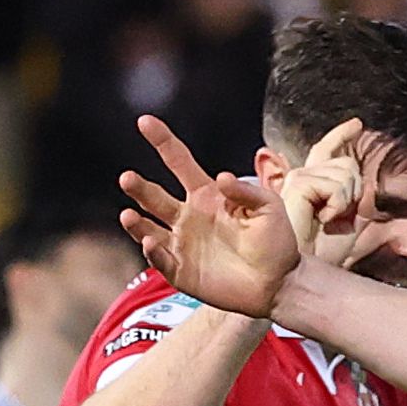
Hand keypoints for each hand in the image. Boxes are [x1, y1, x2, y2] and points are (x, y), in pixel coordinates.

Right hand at [118, 114, 300, 318]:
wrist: (279, 284)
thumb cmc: (275, 242)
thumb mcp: (269, 208)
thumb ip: (247, 191)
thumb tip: (221, 178)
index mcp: (207, 196)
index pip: (179, 162)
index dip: (162, 141)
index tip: (145, 121)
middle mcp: (189, 217)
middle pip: (155, 197)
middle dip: (139, 188)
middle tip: (127, 178)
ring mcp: (182, 245)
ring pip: (149, 229)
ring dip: (136, 222)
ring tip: (128, 215)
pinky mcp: (181, 271)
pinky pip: (161, 260)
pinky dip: (153, 252)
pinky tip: (151, 242)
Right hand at [278, 116, 372, 268]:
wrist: (306, 268)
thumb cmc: (324, 252)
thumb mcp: (350, 223)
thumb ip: (358, 201)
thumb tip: (369, 186)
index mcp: (314, 183)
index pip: (328, 150)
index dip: (342, 135)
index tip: (358, 125)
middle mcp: (303, 176)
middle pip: (347, 163)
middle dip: (355, 192)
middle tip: (339, 218)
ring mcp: (299, 178)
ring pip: (346, 173)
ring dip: (347, 202)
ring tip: (329, 220)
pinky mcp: (298, 184)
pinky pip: (337, 186)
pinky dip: (338, 206)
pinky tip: (323, 220)